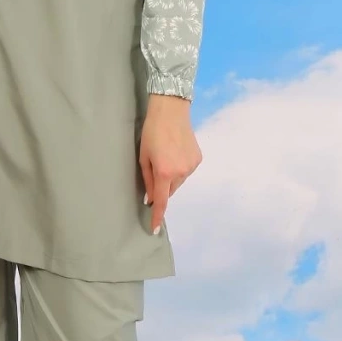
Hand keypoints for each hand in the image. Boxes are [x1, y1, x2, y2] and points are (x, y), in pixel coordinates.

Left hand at [139, 94, 201, 234]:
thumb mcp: (144, 157)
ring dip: (171, 176)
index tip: (154, 229)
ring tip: (166, 156)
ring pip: (179, 181)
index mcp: (164, 173)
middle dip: (162, 187)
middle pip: (170, 190)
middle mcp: (180, 173)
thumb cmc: (151, 133)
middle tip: (155, 169)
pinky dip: (180, 168)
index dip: (157, 216)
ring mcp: (191, 166)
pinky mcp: (198, 159)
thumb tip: (151, 199)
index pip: (161, 201)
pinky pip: (186, 171)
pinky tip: (175, 152)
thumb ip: (148, 180)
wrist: (171, 111)